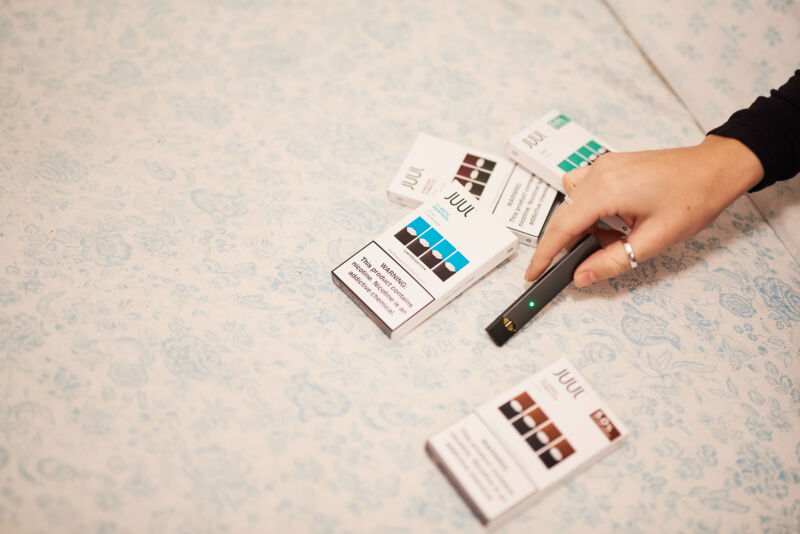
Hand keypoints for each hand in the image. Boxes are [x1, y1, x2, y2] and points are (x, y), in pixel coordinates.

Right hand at [524, 135, 763, 285]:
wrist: (716, 168)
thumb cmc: (693, 198)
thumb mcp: (654, 240)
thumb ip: (612, 261)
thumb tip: (581, 277)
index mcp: (606, 189)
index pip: (563, 226)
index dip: (544, 254)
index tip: (533, 273)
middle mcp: (598, 172)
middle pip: (564, 214)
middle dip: (567, 243)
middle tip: (582, 264)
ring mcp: (603, 166)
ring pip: (573, 202)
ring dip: (583, 225)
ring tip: (613, 238)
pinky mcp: (610, 165)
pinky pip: (586, 190)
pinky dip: (590, 210)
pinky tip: (613, 220)